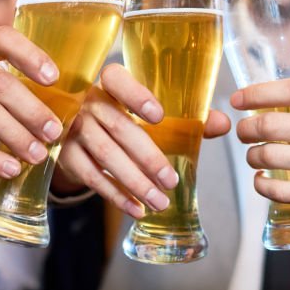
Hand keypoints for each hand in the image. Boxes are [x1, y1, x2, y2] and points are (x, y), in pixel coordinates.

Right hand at [55, 63, 230, 218]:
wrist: (74, 132)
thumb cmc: (122, 116)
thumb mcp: (148, 113)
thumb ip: (186, 119)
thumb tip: (225, 123)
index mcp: (109, 83)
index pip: (117, 80)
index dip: (136, 96)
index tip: (160, 116)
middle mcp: (87, 102)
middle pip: (119, 128)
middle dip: (147, 157)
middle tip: (172, 181)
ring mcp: (72, 129)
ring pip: (105, 156)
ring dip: (135, 182)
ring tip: (160, 201)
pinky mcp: (64, 155)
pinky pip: (91, 177)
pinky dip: (115, 195)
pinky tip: (136, 209)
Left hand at [234, 55, 289, 216]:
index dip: (257, 92)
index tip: (237, 99)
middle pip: (272, 125)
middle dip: (246, 129)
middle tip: (243, 131)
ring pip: (272, 157)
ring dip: (252, 157)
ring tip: (254, 155)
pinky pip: (282, 191)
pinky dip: (262, 185)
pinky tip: (262, 180)